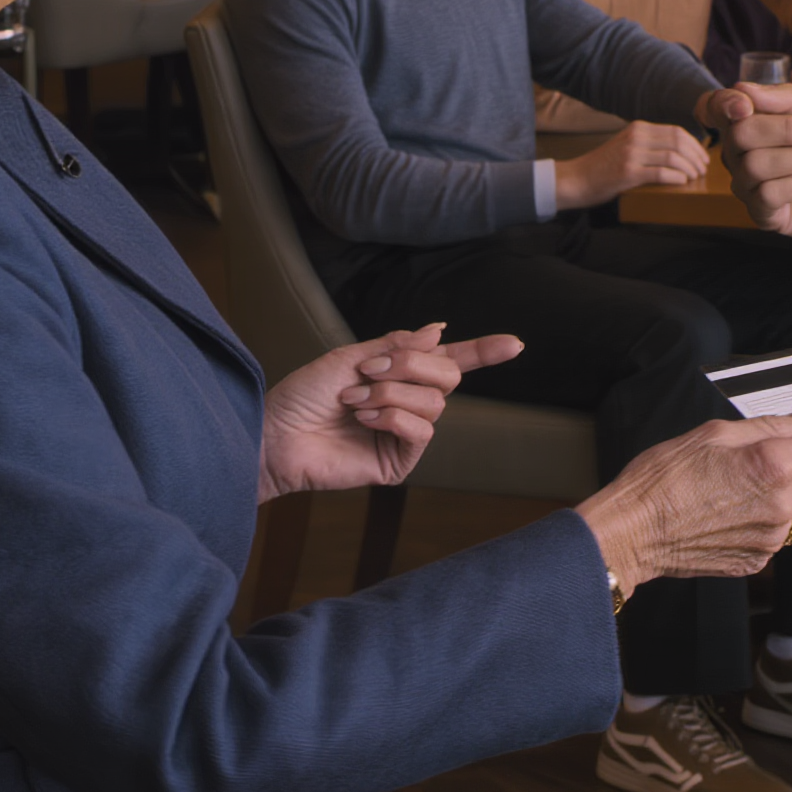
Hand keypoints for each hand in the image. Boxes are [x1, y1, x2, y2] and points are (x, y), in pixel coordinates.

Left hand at [258, 324, 524, 500]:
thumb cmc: (304, 395)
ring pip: (434, 401)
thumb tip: (440, 330)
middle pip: (448, 374)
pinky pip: (422, 430)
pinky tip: (364, 418)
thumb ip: (397, 346)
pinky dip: (392, 416)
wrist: (277, 434)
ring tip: (354, 398)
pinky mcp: (399, 461)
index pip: (449, 360)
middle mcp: (409, 402)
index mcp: (399, 375)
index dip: (483, 351)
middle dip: (412, 365)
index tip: (515, 344)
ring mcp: (406, 433)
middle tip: (369, 369)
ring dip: (391, 392)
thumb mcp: (351, 357)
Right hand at [556, 119, 709, 210]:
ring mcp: (631, 154)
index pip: (676, 132)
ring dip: (689, 168)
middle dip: (696, 157)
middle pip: (678, 142)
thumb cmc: (603, 167)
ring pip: (673, 157)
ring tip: (695, 177)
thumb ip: (648, 144)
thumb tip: (680, 152)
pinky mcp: (627, 173)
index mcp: (638, 128)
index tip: (703, 158)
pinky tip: (682, 182)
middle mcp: (636, 137)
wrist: (576, 179)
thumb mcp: (626, 145)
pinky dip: (676, 177)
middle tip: (703, 170)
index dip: (695, 145)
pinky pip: (661, 173)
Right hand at [578, 411, 791, 596]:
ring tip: (731, 487)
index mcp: (772, 466)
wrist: (634, 531)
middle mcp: (780, 505)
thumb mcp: (714, 432)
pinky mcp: (758, 559)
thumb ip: (770, 426)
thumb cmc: (663, 478)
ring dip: (777, 491)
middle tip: (752, 458)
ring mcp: (771, 538)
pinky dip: (760, 518)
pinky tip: (726, 511)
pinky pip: (774, 530)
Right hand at [712, 80, 791, 243]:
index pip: (715, 108)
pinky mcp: (764, 214)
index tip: (747, 106)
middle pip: (739, 134)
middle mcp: (742, 153)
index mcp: (753, 121)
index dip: (723, 104)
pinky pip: (765, 195)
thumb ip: (787, 97)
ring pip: (754, 165)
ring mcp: (750, 185)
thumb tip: (743, 90)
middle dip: (784, 129)